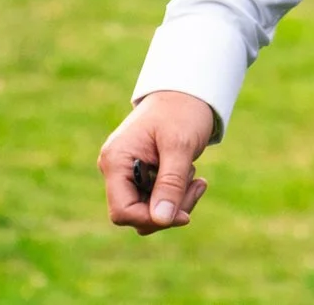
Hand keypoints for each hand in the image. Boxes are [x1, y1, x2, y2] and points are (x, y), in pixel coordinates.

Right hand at [99, 90, 216, 234]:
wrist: (185, 93)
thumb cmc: (181, 112)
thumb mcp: (179, 146)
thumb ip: (170, 183)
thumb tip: (161, 220)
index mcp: (115, 160)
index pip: (122, 211)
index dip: (151, 219)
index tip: (183, 214)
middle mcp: (115, 169)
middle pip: (136, 214)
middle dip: (169, 210)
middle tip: (197, 185)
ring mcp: (126, 173)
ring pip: (148, 211)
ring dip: (176, 202)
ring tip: (196, 176)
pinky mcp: (140, 177)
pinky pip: (156, 201)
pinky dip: (177, 196)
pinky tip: (193, 177)